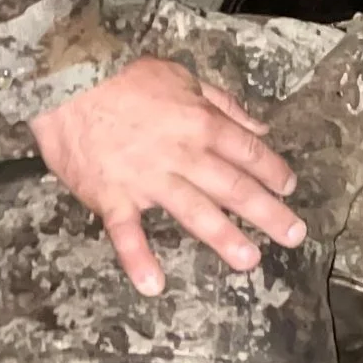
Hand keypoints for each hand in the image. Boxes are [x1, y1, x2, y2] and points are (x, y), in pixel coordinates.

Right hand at [29, 55, 303, 299]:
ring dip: (223, 238)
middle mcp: (182, 154)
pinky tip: (153, 285)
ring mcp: (147, 179)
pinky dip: (138, 259)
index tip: (289, 188)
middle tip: (294, 234)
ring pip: (193, 211)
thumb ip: (223, 104)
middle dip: (267, 212)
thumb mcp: (183, 77)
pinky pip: (126, 233)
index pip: (248, 151)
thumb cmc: (126, 77)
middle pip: (234, 187)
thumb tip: (259, 127)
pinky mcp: (111, 196)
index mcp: (201, 123)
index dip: (273, 171)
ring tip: (249, 260)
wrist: (68, 81)